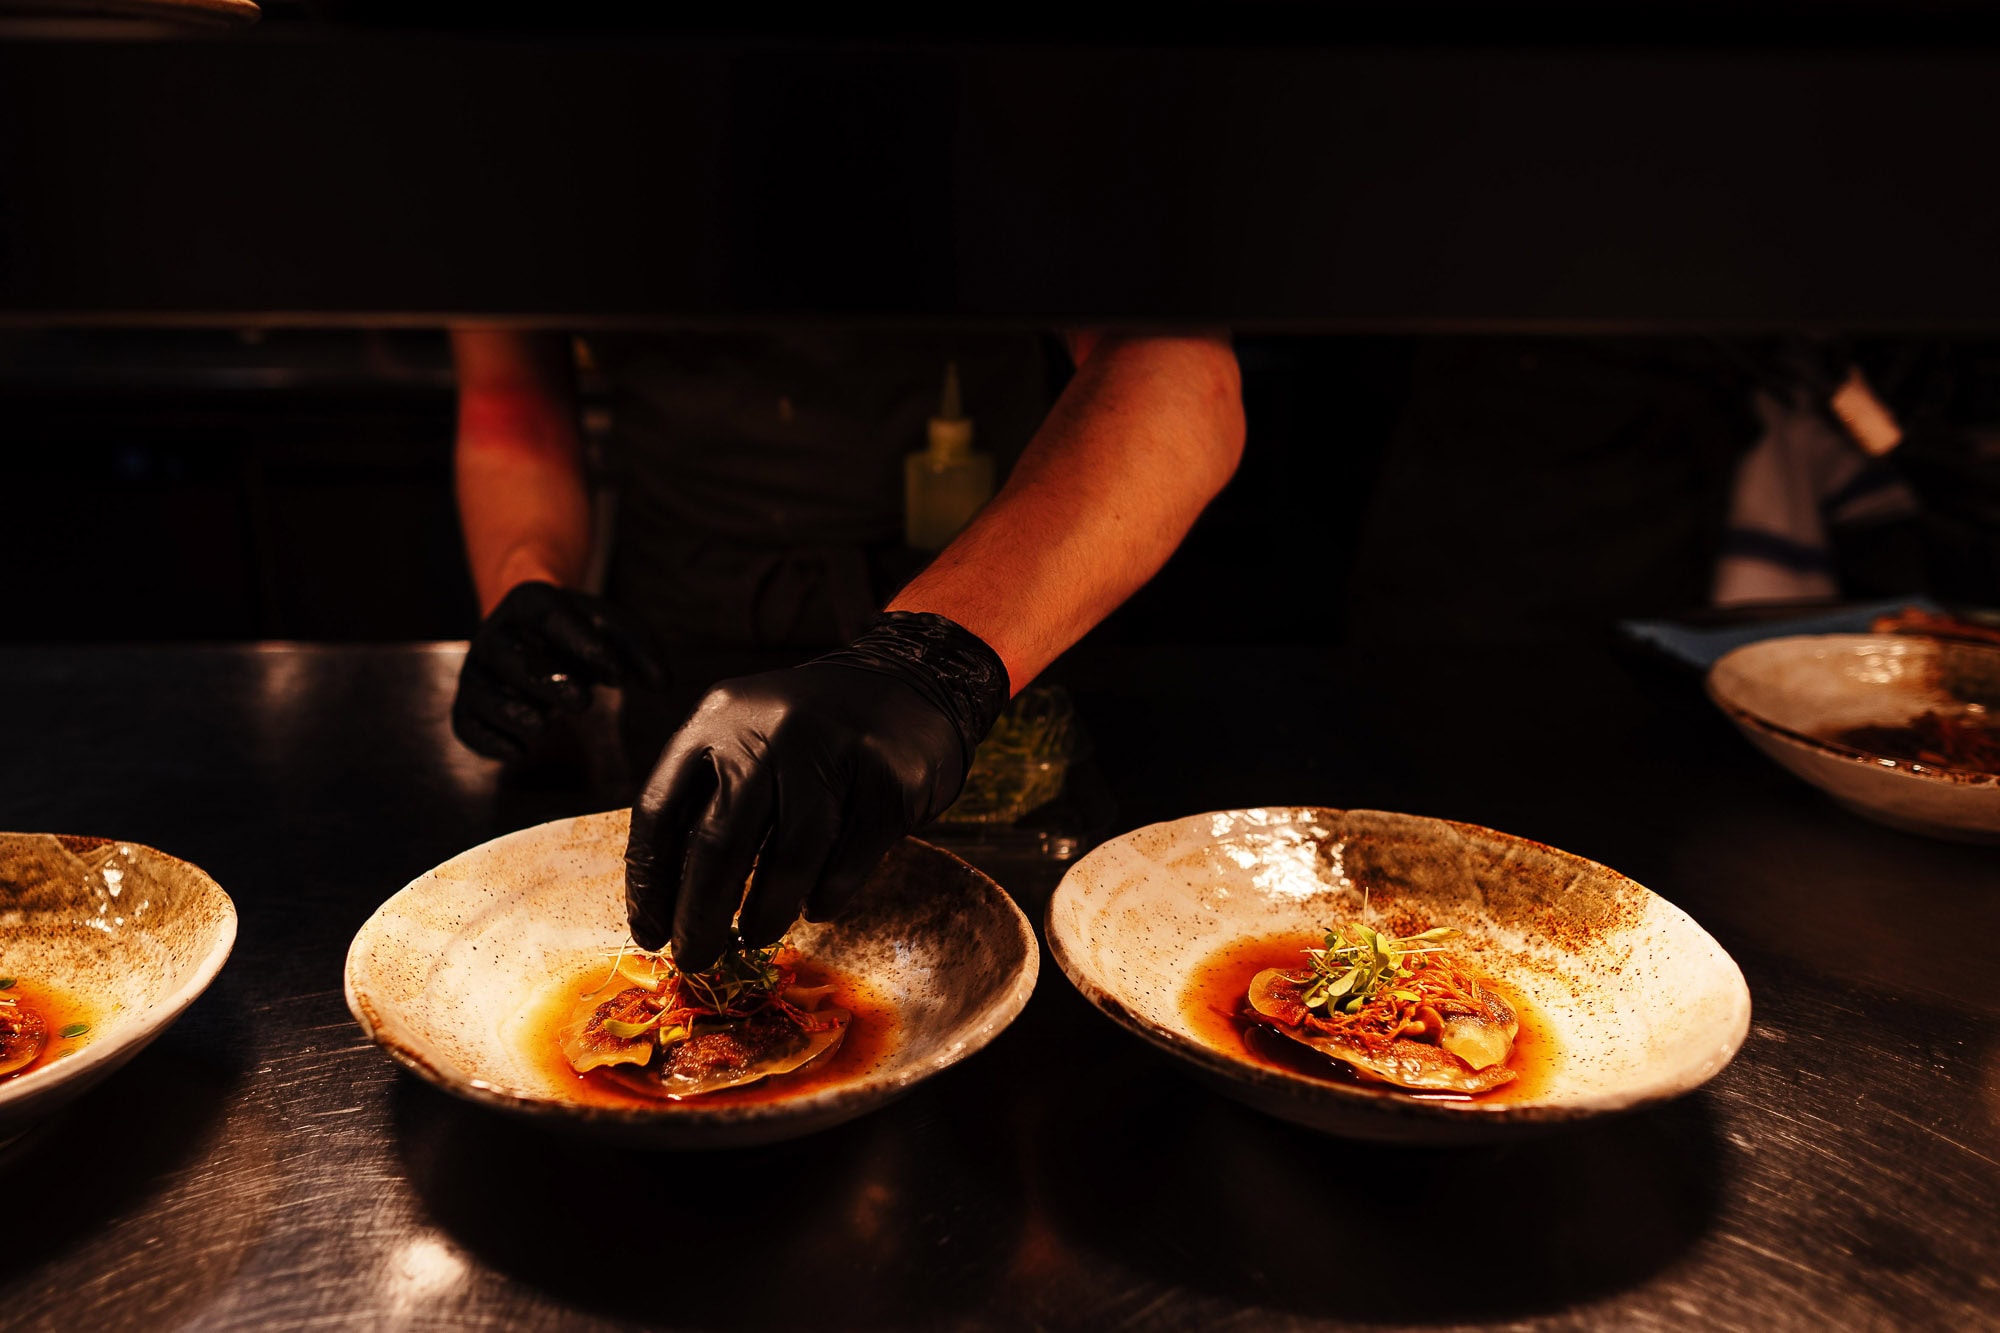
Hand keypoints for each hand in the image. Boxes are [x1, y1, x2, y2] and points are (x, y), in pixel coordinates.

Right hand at [452, 581, 664, 759]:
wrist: (539, 641)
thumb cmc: (581, 635)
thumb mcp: (615, 631)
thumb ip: (642, 651)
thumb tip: (660, 682)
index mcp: (530, 602)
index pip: (548, 614)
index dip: (579, 641)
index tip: (613, 672)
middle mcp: (495, 634)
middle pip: (508, 655)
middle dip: (545, 681)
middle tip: (583, 703)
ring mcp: (477, 672)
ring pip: (481, 691)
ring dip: (513, 711)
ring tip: (545, 725)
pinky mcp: (469, 708)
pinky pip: (466, 725)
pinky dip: (490, 742)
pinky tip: (521, 751)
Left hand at [625, 612, 1009, 967]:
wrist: (911, 681)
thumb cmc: (812, 731)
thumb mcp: (747, 735)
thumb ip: (711, 796)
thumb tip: (674, 902)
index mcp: (719, 717)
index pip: (661, 810)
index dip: (648, 882)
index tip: (649, 932)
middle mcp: (770, 728)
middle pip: (718, 845)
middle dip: (700, 918)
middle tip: (695, 960)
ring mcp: (833, 751)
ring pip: (788, 861)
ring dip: (764, 916)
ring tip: (755, 938)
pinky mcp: (886, 781)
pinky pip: (845, 864)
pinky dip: (824, 898)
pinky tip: (815, 906)